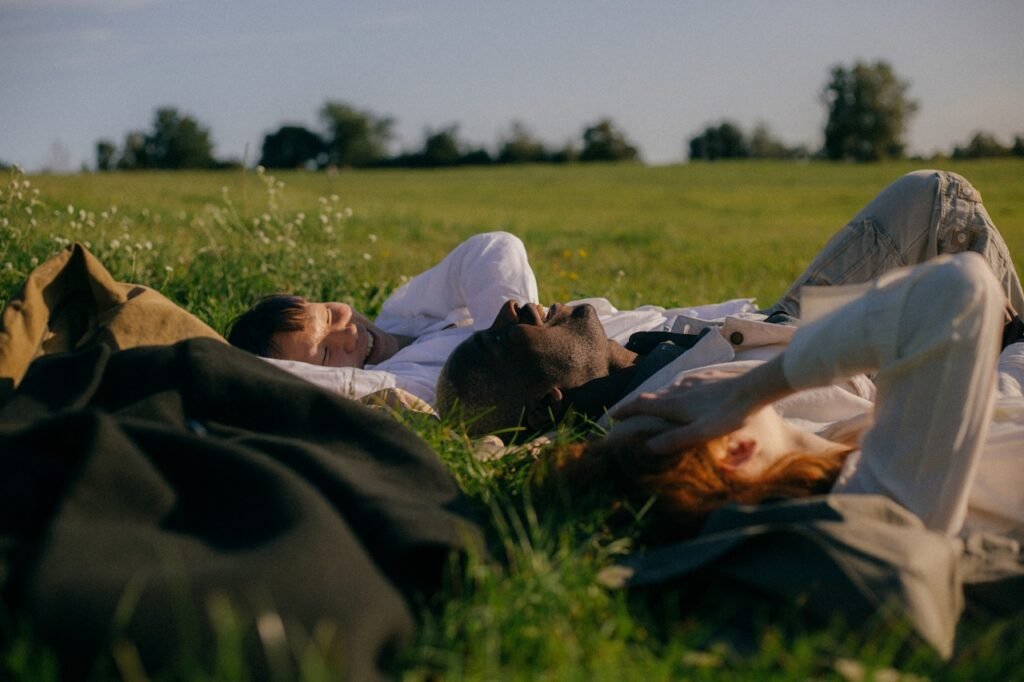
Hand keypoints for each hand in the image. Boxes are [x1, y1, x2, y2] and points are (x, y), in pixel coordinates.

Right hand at [610, 368, 759, 453]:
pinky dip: (676, 392)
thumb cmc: (729, 414)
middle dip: (637, 405)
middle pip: (651, 396)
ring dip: (657, 398)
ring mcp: (693, 381)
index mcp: (674, 404)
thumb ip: (674, 440)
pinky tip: (685, 394)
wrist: (754, 388)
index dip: (625, 410)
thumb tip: (647, 447)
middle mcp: (678, 389)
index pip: (641, 405)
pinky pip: (684, 384)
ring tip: (655, 407)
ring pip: (668, 389)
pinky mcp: (707, 377)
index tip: (613, 416)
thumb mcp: (701, 433)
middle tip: (629, 413)